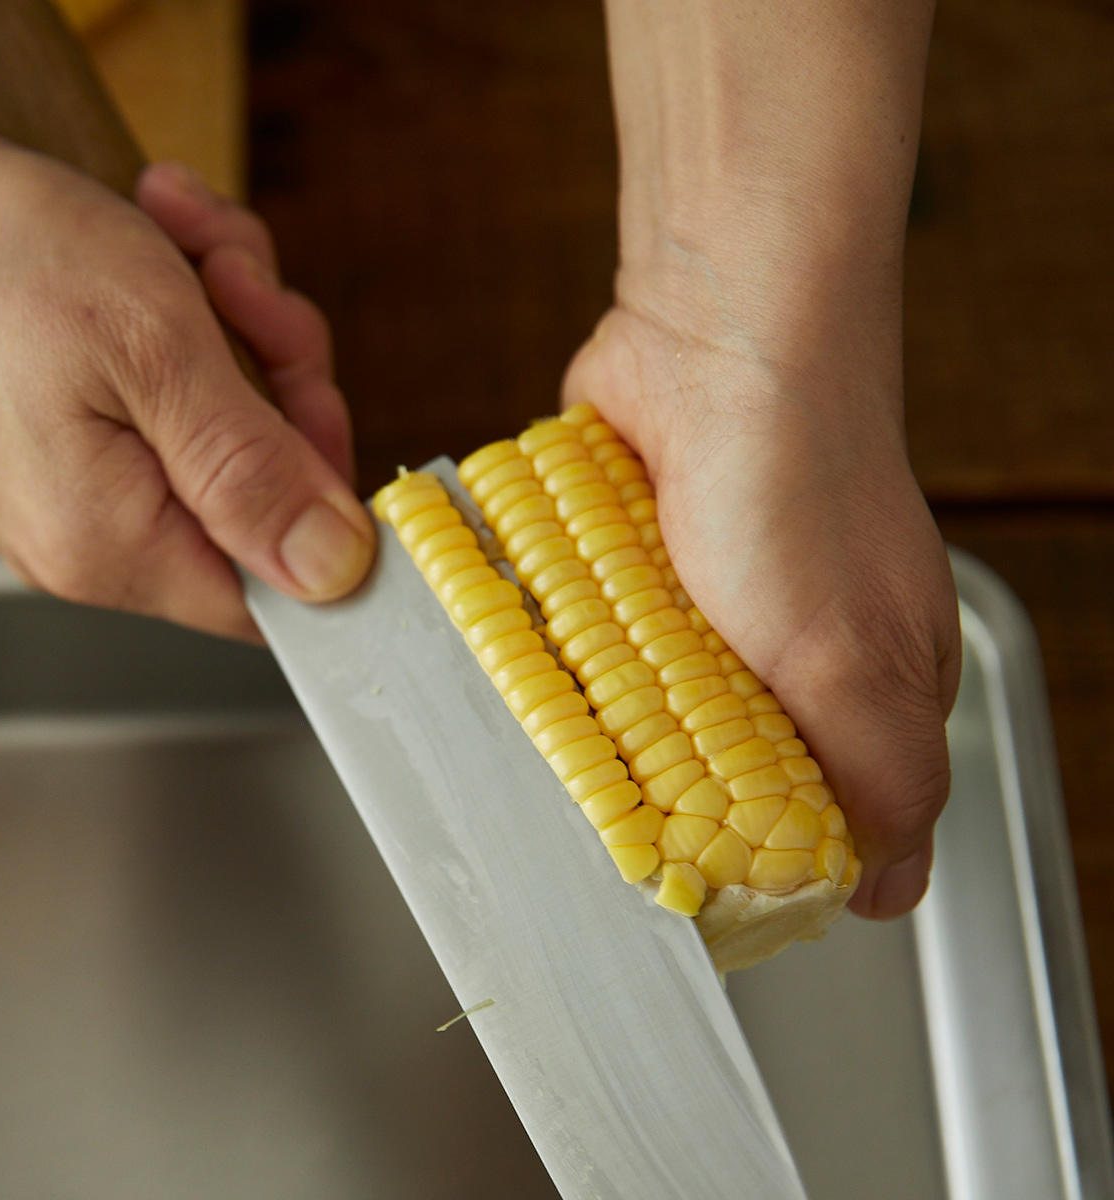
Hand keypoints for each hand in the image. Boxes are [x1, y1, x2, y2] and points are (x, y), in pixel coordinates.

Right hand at [0, 133, 371, 640]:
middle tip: (237, 284)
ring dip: (236, 320)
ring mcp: (83, 493)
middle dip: (276, 371)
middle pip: (261, 499)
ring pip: (230, 429)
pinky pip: (178, 397)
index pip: (276, 595)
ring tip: (182, 242)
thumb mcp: (158, 349)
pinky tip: (161, 242)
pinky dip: (188, 313)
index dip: (321, 501)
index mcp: (111, 549)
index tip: (312, 395)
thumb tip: (334, 571)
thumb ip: (252, 470)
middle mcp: (93, 545)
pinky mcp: (76, 441)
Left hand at [562, 298, 960, 917]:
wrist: (712, 345)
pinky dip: (567, 641)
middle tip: (610, 798)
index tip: (686, 883)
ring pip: (637, 700)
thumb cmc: (803, 493)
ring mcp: (703, 600)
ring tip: (568, 723)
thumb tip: (882, 890)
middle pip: (714, 765)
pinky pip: (586, 627)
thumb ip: (885, 780)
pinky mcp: (630, 556)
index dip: (756, 854)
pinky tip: (543, 656)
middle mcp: (790, 647)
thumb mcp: (861, 667)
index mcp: (871, 685)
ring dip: (603, 712)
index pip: (818, 812)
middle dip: (662, 785)